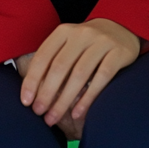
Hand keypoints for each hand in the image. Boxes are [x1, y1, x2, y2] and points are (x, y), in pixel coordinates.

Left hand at [19, 18, 140, 127]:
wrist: (122, 29)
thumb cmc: (87, 44)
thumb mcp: (68, 44)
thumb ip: (53, 61)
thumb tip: (32, 92)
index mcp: (64, 31)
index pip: (43, 56)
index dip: (32, 80)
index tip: (26, 101)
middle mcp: (82, 34)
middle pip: (60, 66)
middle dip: (47, 93)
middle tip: (39, 112)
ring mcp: (101, 42)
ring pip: (79, 74)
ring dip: (64, 100)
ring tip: (54, 117)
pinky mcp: (118, 53)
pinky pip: (101, 78)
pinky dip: (88, 97)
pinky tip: (77, 113)